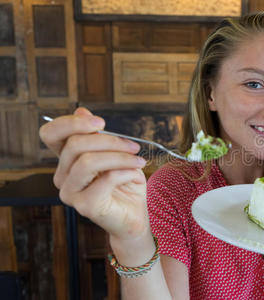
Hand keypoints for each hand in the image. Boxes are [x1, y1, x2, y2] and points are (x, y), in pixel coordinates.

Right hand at [39, 107, 148, 241]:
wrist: (133, 216)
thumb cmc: (124, 184)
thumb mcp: (115, 153)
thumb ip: (98, 135)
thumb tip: (82, 110)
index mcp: (67, 159)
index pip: (51, 134)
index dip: (71, 122)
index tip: (101, 122)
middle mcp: (62, 175)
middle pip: (75, 144)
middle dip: (109, 140)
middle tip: (133, 146)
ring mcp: (70, 192)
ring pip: (87, 162)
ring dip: (119, 156)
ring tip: (138, 161)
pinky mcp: (85, 205)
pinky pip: (105, 179)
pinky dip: (125, 172)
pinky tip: (136, 175)